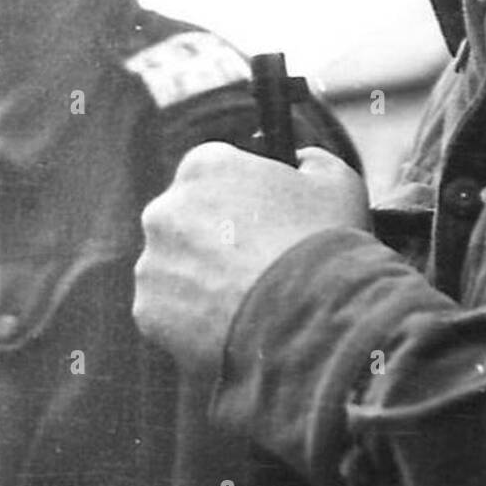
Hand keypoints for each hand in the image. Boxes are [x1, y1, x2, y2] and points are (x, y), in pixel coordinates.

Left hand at [135, 143, 368, 374]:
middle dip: (216, 239)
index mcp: (206, 165)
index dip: (242, 198)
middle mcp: (166, 208)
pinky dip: (195, 319)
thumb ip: (312, 161)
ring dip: (203, 280)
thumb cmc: (328, 243)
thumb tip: (301, 162)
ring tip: (250, 300)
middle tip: (257, 264)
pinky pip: (170, 312)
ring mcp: (152, 262)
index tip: (263, 222)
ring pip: (176, 268)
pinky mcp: (148, 310)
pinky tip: (234, 323)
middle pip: (187, 220)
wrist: (315, 319)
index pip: (214, 173)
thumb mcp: (337, 183)